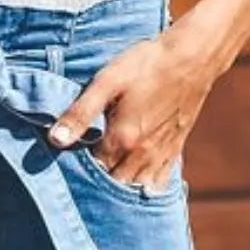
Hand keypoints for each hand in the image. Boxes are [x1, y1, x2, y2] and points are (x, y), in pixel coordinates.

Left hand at [45, 25, 214, 192]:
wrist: (194, 56)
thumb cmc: (147, 64)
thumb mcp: (107, 81)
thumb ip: (81, 112)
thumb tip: (55, 140)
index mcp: (121, 140)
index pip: (92, 173)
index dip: (77, 175)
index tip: (65, 171)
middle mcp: (141, 155)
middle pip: (114, 187)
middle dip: (97, 189)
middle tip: (80, 185)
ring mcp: (160, 155)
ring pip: (135, 189)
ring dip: (119, 192)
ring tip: (104, 192)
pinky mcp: (174, 151)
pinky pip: (158, 184)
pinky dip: (144, 191)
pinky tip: (133, 188)